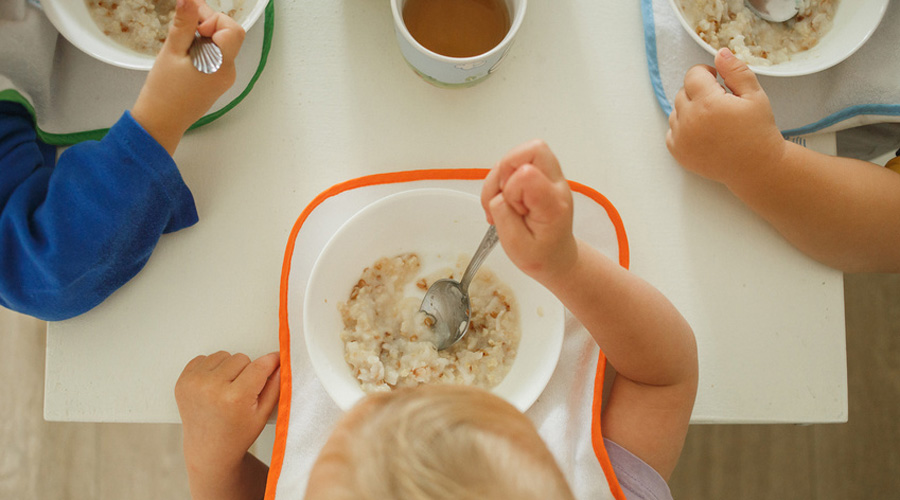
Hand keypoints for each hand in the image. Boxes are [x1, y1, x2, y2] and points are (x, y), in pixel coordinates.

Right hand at [132, 0, 245, 153]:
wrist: (161, 122)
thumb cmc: (164, 91)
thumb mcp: (171, 52)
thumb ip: (183, 24)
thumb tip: (189, 0)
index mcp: (220, 64)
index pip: (233, 29)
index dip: (214, 21)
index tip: (194, 26)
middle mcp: (228, 72)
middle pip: (228, 35)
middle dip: (207, 25)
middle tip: (182, 26)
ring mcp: (224, 79)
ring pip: (221, 46)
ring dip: (202, 38)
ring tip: (179, 45)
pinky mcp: (217, 83)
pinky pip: (216, 58)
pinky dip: (202, 50)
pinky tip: (184, 56)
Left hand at [175, 351, 279, 478]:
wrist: (208, 451)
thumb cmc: (237, 435)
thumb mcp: (264, 414)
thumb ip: (276, 385)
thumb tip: (281, 361)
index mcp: (235, 398)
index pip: (260, 365)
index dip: (271, 362)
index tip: (276, 360)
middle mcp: (211, 388)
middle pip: (241, 357)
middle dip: (247, 371)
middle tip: (243, 392)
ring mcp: (194, 383)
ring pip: (223, 355)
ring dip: (229, 368)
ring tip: (228, 389)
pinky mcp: (182, 381)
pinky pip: (204, 358)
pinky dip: (212, 369)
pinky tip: (214, 387)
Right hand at [481, 140, 576, 282]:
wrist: (556, 256)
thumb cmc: (540, 255)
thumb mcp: (516, 247)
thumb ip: (504, 216)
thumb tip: (498, 194)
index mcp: (553, 205)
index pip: (528, 175)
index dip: (510, 190)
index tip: (515, 211)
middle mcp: (556, 185)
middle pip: (533, 148)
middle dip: (506, 169)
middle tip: (504, 196)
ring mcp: (550, 177)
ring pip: (520, 152)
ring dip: (500, 176)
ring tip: (501, 202)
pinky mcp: (540, 175)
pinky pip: (516, 161)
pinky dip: (501, 178)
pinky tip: (502, 200)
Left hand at [666, 48, 785, 185]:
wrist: (755, 167)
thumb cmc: (758, 131)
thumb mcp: (754, 96)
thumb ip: (736, 71)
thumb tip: (720, 53)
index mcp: (707, 103)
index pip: (693, 74)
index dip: (706, 73)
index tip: (717, 79)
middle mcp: (689, 120)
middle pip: (683, 92)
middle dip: (699, 92)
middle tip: (719, 103)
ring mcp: (681, 138)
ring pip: (676, 111)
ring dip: (690, 109)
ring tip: (712, 119)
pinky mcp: (677, 152)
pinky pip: (672, 130)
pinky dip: (683, 128)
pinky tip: (703, 132)